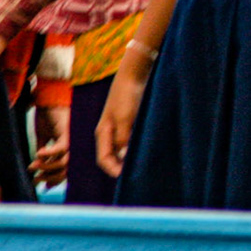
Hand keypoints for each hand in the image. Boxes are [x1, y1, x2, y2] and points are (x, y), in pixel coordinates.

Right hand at [30, 105, 69, 186]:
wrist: (48, 99)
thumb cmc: (47, 117)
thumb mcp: (43, 138)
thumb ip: (43, 153)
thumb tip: (37, 168)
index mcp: (69, 149)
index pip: (65, 170)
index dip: (54, 180)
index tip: (42, 186)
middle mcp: (74, 147)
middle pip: (65, 170)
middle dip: (49, 177)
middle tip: (35, 180)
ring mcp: (73, 141)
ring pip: (63, 163)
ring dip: (47, 167)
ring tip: (33, 166)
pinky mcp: (68, 133)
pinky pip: (61, 149)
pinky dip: (49, 154)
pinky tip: (38, 154)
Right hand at [94, 64, 149, 178]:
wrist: (134, 73)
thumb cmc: (128, 95)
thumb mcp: (125, 118)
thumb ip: (124, 139)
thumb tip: (124, 158)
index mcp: (103, 132)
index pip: (104, 160)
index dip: (114, 171)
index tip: (127, 177)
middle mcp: (109, 132)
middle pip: (112, 157)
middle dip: (122, 168)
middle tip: (138, 176)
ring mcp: (118, 127)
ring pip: (121, 150)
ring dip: (130, 159)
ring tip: (144, 167)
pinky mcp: (129, 122)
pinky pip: (129, 142)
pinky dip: (135, 149)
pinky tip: (147, 152)